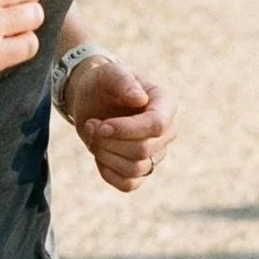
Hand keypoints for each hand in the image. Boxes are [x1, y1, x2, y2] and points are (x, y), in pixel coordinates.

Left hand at [66, 57, 178, 191]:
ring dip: (105, 155)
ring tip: (93, 135)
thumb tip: (140, 99)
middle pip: (143, 150)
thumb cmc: (102, 84)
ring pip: (136, 168)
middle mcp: (167, 131)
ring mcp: (156, 152)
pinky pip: (129, 184)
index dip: (127, 130)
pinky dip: (108, 172)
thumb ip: (123, 80)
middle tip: (91, 125)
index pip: (157, 125)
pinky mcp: (141, 169)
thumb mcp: (108, 73)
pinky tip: (98, 154)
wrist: (91, 99)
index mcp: (165, 104)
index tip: (101, 125)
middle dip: (109, 141)